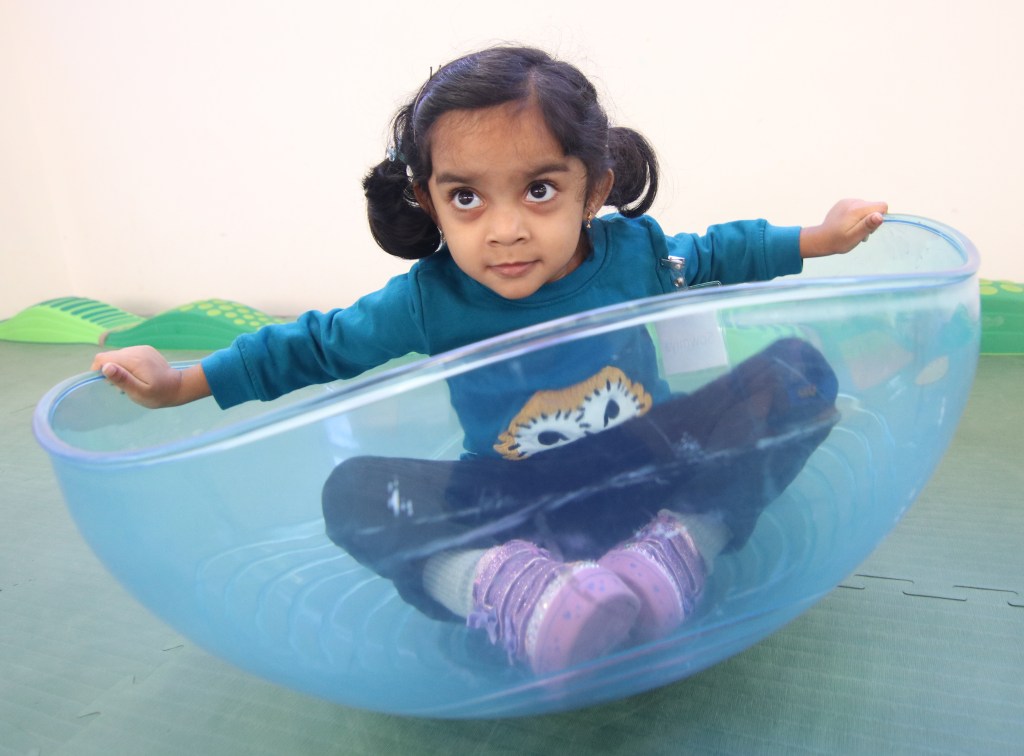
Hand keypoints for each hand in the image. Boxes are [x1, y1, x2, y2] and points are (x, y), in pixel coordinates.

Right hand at [91, 345, 210, 407]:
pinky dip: (127, 366)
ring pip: (118, 356)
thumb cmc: (158, 394)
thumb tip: (106, 367)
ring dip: (119, 369)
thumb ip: (122, 379)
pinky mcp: (145, 350)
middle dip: (110, 372)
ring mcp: (141, 348)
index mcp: (133, 359)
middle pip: (110, 357)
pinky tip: (137, 376)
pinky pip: (128, 356)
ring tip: (132, 382)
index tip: (109, 384)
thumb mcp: (139, 392)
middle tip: (122, 387)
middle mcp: (136, 350)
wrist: (178, 387)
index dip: (99, 371)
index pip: (103, 358)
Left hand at [800, 198, 888, 257]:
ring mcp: (847, 201)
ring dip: (863, 218)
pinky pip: (857, 206)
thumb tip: (880, 216)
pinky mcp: (843, 203)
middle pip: (874, 207)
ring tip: (852, 229)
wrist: (820, 239)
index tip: (869, 228)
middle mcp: (853, 201)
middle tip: (859, 232)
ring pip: (866, 207)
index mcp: (857, 209)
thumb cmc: (838, 241)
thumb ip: (867, 225)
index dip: (879, 218)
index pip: (882, 206)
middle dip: (870, 219)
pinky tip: (847, 224)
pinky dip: (856, 215)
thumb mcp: (854, 237)